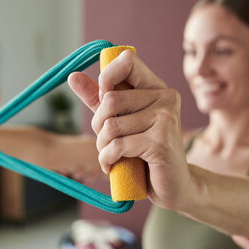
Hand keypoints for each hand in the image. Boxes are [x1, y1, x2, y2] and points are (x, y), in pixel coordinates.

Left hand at [68, 50, 192, 209]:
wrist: (175, 186)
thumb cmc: (146, 153)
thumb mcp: (121, 122)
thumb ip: (99, 100)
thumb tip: (73, 76)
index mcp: (157, 88)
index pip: (127, 61)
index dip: (106, 78)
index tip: (104, 101)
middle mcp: (165, 98)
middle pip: (110, 100)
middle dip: (98, 125)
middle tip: (106, 142)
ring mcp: (166, 119)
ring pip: (111, 126)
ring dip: (102, 147)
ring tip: (111, 156)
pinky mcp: (161, 142)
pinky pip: (118, 146)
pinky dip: (107, 160)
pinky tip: (112, 167)